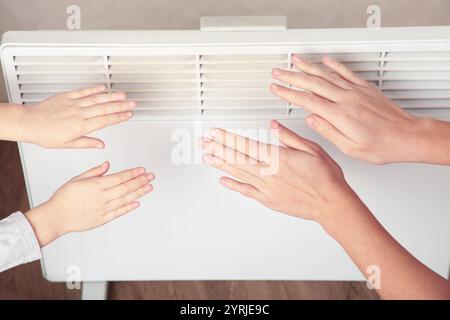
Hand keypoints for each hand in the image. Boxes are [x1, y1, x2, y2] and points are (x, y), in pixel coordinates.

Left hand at [22, 86, 135, 147]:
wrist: (29, 123)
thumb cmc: (46, 135)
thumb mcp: (68, 145)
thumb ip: (86, 143)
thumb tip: (100, 145)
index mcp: (81, 126)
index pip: (105, 121)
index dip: (119, 117)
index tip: (129, 115)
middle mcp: (79, 113)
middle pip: (105, 108)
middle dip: (121, 105)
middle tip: (133, 103)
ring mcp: (73, 104)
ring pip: (96, 99)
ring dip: (112, 96)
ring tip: (123, 95)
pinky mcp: (66, 96)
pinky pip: (83, 92)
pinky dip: (94, 89)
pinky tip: (102, 88)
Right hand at [25, 162, 153, 245]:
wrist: (56, 217)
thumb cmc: (64, 198)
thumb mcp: (77, 179)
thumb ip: (94, 172)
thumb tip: (107, 165)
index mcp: (95, 186)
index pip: (119, 177)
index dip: (133, 173)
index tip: (142, 170)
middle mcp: (101, 198)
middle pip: (125, 188)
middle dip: (140, 181)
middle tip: (151, 177)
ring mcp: (102, 209)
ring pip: (125, 200)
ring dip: (139, 193)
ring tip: (149, 187)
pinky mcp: (102, 219)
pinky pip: (119, 213)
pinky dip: (129, 208)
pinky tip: (137, 203)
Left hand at [199, 121, 359, 223]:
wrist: (332, 204)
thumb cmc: (326, 177)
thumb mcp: (312, 149)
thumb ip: (289, 137)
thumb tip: (273, 126)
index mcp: (278, 158)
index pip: (246, 145)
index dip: (228, 138)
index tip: (215, 133)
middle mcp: (269, 174)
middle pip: (238, 158)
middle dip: (218, 149)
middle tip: (204, 143)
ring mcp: (267, 188)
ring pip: (239, 173)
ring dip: (221, 164)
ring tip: (208, 157)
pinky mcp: (269, 200)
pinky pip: (247, 191)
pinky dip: (234, 185)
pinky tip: (223, 180)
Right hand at [270, 55, 440, 164]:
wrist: (407, 136)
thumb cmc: (382, 146)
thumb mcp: (350, 148)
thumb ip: (328, 131)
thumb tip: (311, 119)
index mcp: (340, 115)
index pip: (307, 101)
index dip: (289, 93)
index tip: (277, 89)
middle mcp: (347, 99)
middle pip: (313, 84)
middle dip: (292, 76)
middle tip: (278, 72)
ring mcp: (356, 91)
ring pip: (327, 75)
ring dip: (308, 67)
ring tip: (296, 60)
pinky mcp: (365, 88)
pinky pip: (346, 72)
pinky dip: (334, 65)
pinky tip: (325, 60)